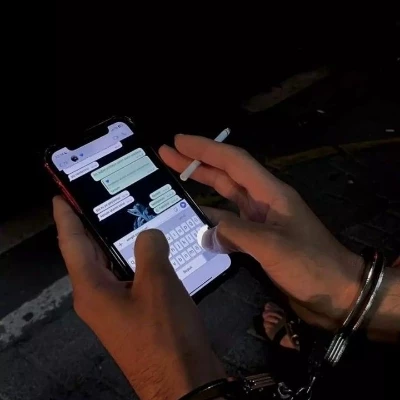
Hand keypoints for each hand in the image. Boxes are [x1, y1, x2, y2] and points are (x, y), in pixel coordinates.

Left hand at [53, 196, 224, 399]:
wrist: (184, 381)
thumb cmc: (165, 333)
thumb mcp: (158, 283)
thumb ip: (149, 249)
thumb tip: (148, 235)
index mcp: (92, 289)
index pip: (72, 244)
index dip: (67, 217)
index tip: (62, 196)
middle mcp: (97, 298)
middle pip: (89, 253)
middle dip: (92, 224)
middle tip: (102, 196)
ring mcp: (116, 307)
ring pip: (112, 265)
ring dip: (118, 241)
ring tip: (130, 213)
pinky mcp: (134, 313)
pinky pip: (130, 277)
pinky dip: (137, 259)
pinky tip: (154, 246)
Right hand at [160, 135, 363, 329]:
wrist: (336, 291)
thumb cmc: (311, 264)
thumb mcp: (273, 246)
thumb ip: (236, 234)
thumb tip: (204, 231)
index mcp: (270, 193)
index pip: (233, 162)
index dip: (205, 149)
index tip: (178, 141)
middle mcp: (263, 201)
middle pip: (225, 174)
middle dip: (196, 163)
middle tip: (167, 154)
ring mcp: (259, 221)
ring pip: (224, 197)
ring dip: (200, 188)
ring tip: (172, 182)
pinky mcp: (257, 239)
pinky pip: (227, 223)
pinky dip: (209, 220)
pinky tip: (193, 221)